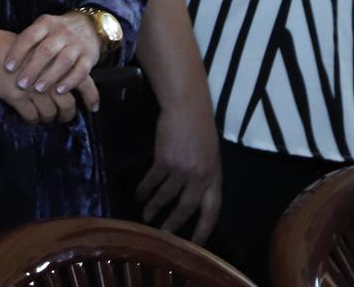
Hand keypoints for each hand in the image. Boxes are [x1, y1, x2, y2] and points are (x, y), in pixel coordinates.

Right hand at [0, 23, 98, 123]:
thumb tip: (67, 77)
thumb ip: (54, 61)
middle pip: (67, 105)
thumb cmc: (12, 46)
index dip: (91, 98)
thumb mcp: (39, 48)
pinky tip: (34, 118)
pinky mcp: (18, 99)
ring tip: (49, 118)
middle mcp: (49, 77)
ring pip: (50, 113)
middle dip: (68, 115)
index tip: (93, 108)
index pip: (83, 82)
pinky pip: (32, 116)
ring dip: (50, 119)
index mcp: (57, 63)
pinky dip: (34, 119)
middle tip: (66, 118)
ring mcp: (34, 90)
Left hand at [4, 12, 103, 98]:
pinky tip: (60, 91)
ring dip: (50, 76)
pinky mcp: (89, 56)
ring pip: (63, 61)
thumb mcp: (42, 29)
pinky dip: (70, 81)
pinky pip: (81, 70)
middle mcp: (62, 32)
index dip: (18, 51)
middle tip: (20, 84)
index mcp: (46, 24)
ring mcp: (76, 44)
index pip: (30, 36)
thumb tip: (6, 62)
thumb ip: (28, 41)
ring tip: (38, 90)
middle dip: (32, 68)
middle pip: (46, 50)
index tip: (8, 68)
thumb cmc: (56, 33)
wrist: (89, 26)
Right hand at [135, 93, 221, 243]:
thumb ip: (206, 176)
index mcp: (214, 178)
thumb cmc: (201, 129)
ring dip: (155, 208)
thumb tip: (196, 196)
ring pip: (166, 196)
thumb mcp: (211, 156)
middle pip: (186, 208)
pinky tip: (139, 196)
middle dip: (174, 224)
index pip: (212, 211)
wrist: (187, 109)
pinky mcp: (164, 161)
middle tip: (163, 236)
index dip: (203, 229)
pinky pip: (153, 181)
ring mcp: (181, 170)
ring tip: (146, 218)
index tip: (195, 245)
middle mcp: (199, 178)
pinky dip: (144, 190)